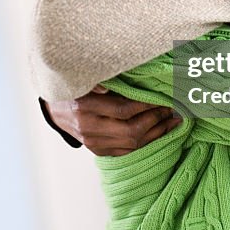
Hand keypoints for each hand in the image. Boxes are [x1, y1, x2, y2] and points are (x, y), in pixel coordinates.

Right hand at [42, 85, 180, 155]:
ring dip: (156, 133)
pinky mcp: (98, 151)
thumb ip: (102, 79)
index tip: (162, 97)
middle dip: (155, 120)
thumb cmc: (75, 89)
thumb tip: (125, 79)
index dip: (145, 105)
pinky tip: (160, 133)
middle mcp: (88, 128)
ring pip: (132, 144)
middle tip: (171, 109)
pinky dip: (147, 143)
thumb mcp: (83, 78)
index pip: (122, 109)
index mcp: (84, 107)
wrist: (57, 110)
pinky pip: (127, 151)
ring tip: (172, 120)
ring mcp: (93, 143)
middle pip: (130, 131)